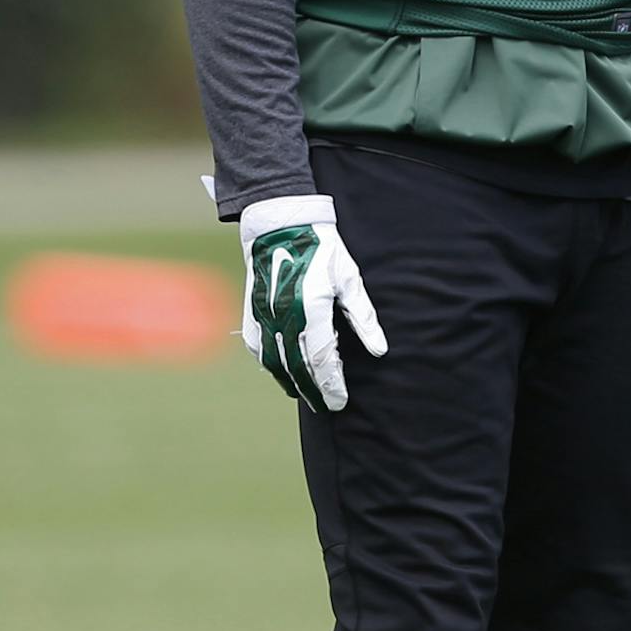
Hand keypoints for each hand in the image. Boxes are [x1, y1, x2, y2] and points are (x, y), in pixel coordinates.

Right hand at [238, 195, 386, 409]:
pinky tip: (283, 372)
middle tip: (327, 406)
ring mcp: (263, 316)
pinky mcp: (251, 311)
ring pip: (275, 362)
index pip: (322, 360)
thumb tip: (379, 349)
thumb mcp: (349, 279)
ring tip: (307, 395)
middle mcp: (283, 318)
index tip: (340, 401)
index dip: (332, 384)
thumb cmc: (321, 249)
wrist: (280, 225)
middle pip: (298, 367)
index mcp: (310, 310)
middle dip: (314, 390)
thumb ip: (363, 317)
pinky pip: (258, 348)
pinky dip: (271, 365)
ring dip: (292, 382)